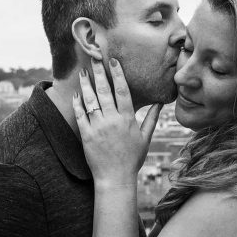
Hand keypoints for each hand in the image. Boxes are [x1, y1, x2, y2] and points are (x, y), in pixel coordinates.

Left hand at [73, 58, 161, 188]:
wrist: (115, 178)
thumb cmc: (132, 159)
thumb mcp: (145, 138)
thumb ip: (151, 119)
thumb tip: (160, 104)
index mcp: (127, 119)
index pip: (123, 91)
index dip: (118, 74)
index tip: (114, 61)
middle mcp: (112, 120)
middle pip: (105, 91)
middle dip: (99, 72)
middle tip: (95, 58)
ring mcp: (98, 127)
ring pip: (91, 100)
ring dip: (86, 84)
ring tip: (83, 72)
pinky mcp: (86, 135)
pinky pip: (80, 115)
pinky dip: (77, 104)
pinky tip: (76, 94)